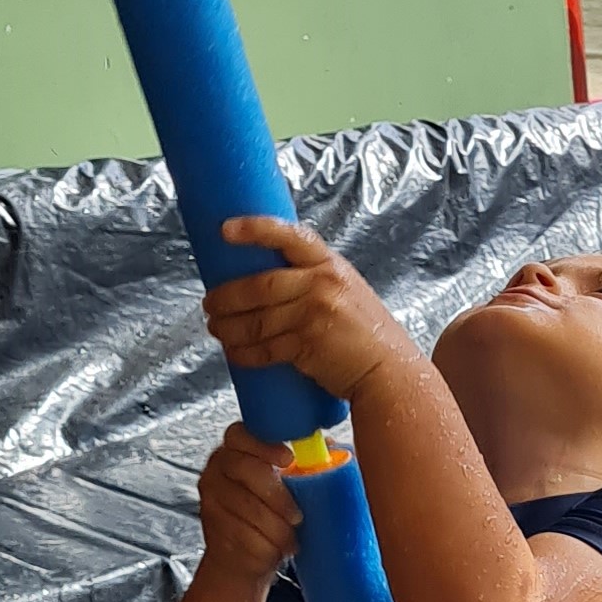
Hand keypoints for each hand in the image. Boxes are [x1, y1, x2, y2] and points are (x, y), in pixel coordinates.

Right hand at [195, 425, 300, 586]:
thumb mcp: (287, 487)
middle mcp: (216, 471)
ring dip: (276, 525)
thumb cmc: (270, 516)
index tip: (288, 458)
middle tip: (296, 514)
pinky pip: (244, 533)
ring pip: (247, 505)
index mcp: (235, 453)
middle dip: (276, 493)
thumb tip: (332, 447)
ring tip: (290, 535)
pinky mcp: (214, 530)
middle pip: (244, 467)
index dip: (264, 444)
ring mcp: (211, 499)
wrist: (244, 556)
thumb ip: (301, 465)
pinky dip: (268, 544)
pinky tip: (277, 547)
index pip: (239, 434)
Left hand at [204, 219, 409, 406]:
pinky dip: (243, 353)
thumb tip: (264, 280)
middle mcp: (322, 285)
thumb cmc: (368, 336)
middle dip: (225, 297)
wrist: (390, 372)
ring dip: (227, 327)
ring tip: (217, 329)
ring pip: (255, 320)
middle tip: (210, 304)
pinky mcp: (308, 345)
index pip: (290, 236)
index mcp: (331, 266)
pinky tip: (234, 353)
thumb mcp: (347, 292)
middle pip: (258, 286)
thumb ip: (313, 281)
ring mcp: (315, 315)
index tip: (225, 229)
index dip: (255, 229)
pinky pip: (264, 348)